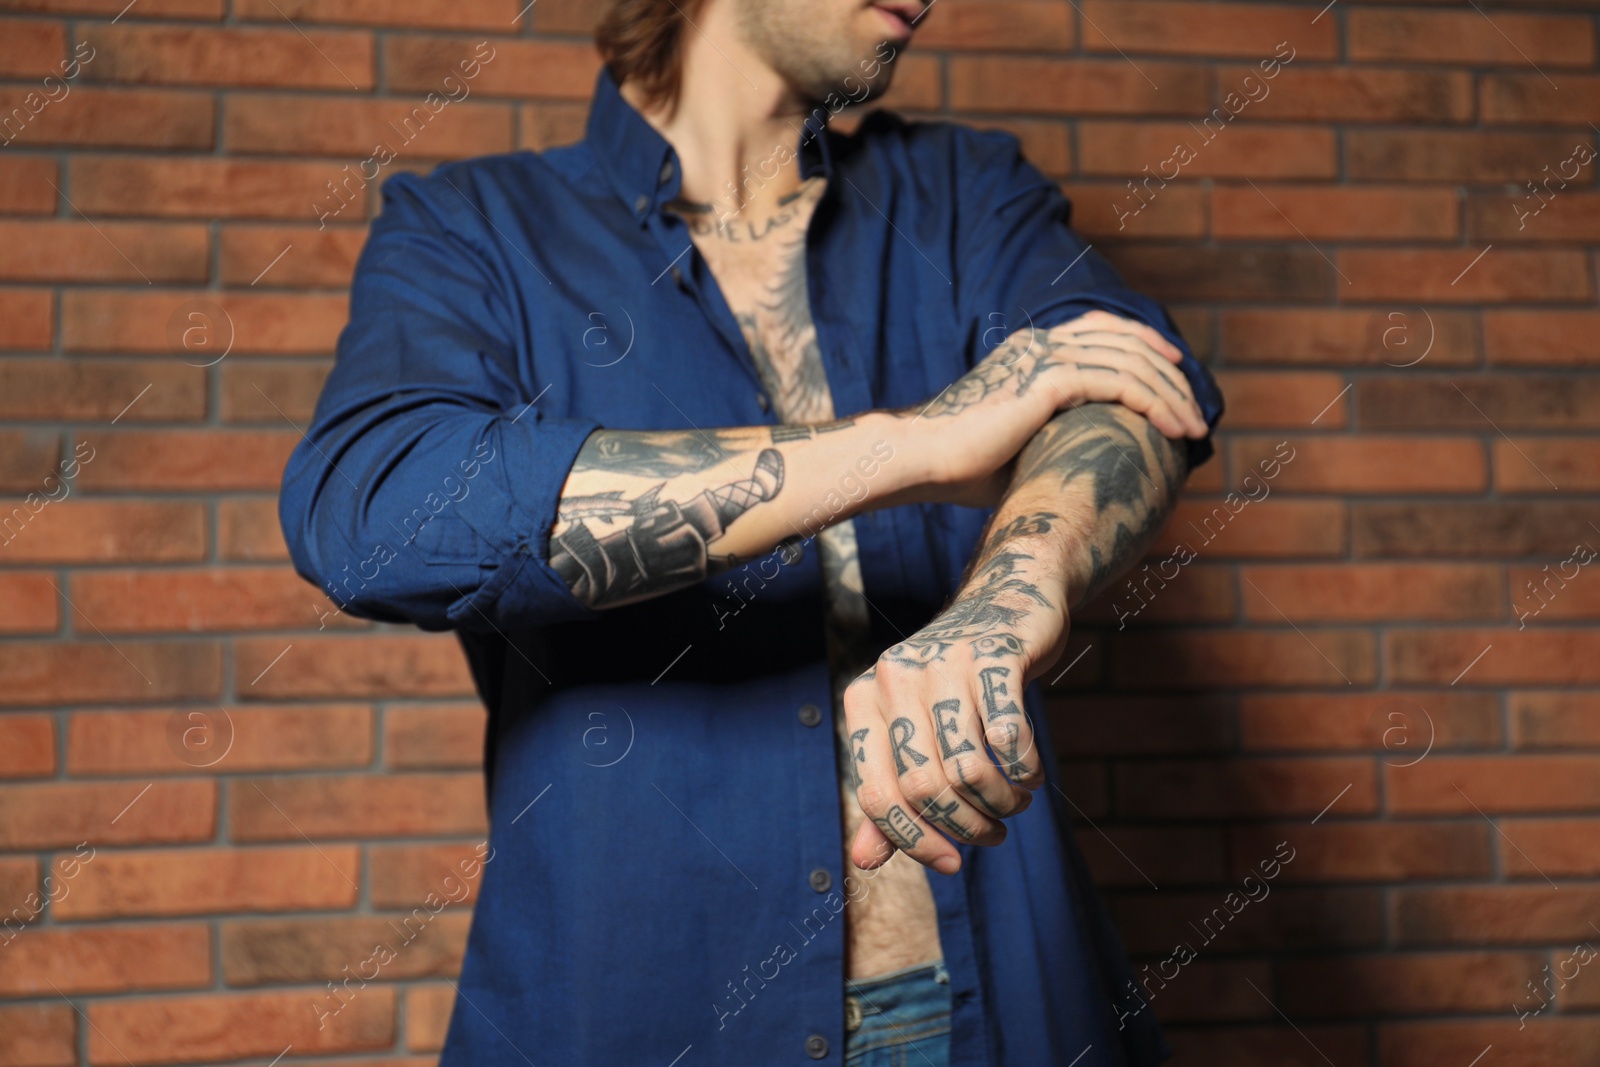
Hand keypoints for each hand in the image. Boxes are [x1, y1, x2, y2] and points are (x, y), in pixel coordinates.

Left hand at [841, 516, 1070, 874]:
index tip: (951, 863)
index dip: (915, 841)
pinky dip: (1025, 770)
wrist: (1007, 601)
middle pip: (924, 788)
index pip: (876, 796)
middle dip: (965, 827)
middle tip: (993, 833)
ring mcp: (944, 662)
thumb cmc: (955, 683)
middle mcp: (895, 677)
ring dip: (999, 803)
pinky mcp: (995, 655)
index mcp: (863, 700)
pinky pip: (1009, 737)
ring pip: (967, 769)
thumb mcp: (913, 733)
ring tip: (1014, 804)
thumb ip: (888, 796)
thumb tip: (862, 862)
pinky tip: (1030, 775)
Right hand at [902, 310, 1205, 502]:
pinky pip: (1121, 383)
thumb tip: (1083, 465)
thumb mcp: (1016, 446)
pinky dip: (1155, 405)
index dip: (1142, 343)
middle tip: (1196, 407)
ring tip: (1195, 427)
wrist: (921, 459)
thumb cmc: (957, 467)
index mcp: (1027, 350)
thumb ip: (1050, 438)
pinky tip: (1176, 430)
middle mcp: (1038, 344)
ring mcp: (1043, 358)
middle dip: (1168, 372)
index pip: (1099, 330)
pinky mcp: (1049, 381)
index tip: (1173, 372)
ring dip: (1171, 394)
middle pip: (1124, 340)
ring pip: (1130, 362)